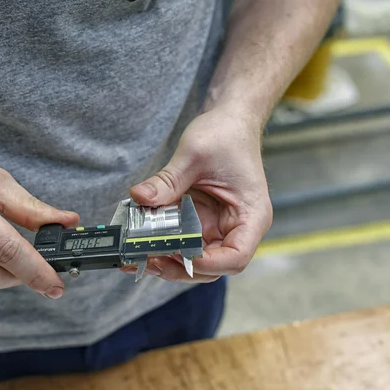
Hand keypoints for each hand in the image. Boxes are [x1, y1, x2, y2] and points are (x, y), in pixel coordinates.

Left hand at [127, 106, 272, 282]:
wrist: (228, 121)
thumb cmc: (225, 135)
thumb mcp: (194, 154)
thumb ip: (168, 180)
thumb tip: (140, 197)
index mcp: (250, 215)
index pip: (237, 256)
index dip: (210, 263)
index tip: (180, 254)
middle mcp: (237, 227)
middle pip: (213, 266)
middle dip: (181, 267)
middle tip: (149, 260)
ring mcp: (217, 226)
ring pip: (194, 259)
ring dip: (168, 262)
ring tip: (138, 257)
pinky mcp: (199, 222)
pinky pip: (182, 242)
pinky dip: (163, 246)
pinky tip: (140, 245)